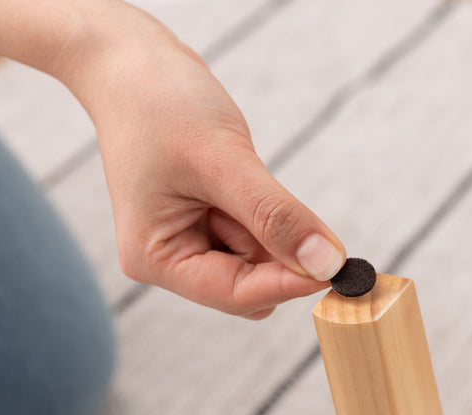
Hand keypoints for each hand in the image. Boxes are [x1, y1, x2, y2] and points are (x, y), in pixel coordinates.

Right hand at [58, 19, 345, 318]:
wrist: (131, 62)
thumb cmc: (161, 104)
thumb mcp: (222, 160)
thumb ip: (276, 216)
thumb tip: (328, 264)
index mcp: (156, 258)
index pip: (237, 295)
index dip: (291, 282)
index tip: (340, 264)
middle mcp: (170, 260)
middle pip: (252, 286)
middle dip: (274, 246)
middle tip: (263, 189)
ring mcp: (189, 242)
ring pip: (260, 260)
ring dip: (269, 222)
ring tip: (234, 169)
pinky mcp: (208, 223)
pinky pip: (256, 234)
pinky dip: (264, 210)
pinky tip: (238, 172)